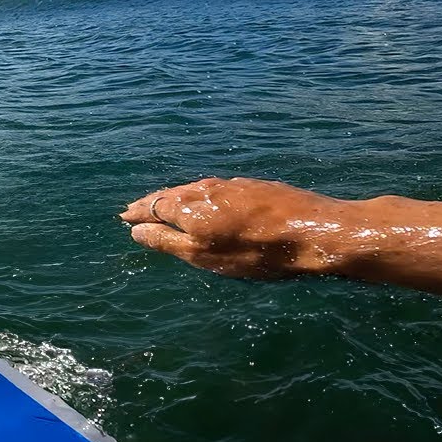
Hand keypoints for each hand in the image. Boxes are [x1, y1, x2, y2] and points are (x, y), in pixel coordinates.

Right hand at [120, 177, 348, 278]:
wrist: (317, 231)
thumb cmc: (257, 252)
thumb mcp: (207, 256)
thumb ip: (169, 242)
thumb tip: (137, 231)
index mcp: (191, 206)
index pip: (154, 206)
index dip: (139, 213)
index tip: (124, 217)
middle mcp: (208, 188)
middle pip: (173, 193)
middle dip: (153, 202)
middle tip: (138, 209)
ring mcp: (234, 185)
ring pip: (195, 188)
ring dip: (176, 196)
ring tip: (167, 204)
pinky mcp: (257, 187)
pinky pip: (217, 189)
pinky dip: (201, 195)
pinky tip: (208, 202)